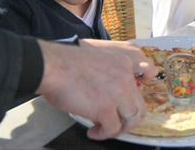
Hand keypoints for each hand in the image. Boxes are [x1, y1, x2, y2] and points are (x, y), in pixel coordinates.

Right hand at [36, 41, 156, 139]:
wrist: (53, 65)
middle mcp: (126, 77)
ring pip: (131, 119)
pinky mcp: (106, 108)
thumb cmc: (66, 64)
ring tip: (104, 130)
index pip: (141, 85)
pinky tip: (93, 132)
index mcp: (124, 63)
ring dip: (118, 129)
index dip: (133, 101)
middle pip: (140, 107)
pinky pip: (112, 128)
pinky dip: (103, 134)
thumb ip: (111, 75)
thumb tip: (110, 96)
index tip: (124, 108)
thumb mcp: (100, 60)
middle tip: (116, 124)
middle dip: (129, 120)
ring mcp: (118, 93)